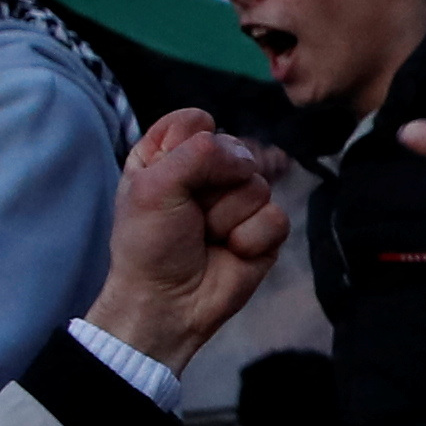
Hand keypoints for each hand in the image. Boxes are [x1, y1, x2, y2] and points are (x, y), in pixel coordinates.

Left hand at [82, 106, 298, 368]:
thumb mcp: (153, 187)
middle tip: (190, 215)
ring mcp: (239, 202)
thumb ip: (197, 153)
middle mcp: (207, 173)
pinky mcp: (264, 231)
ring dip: (228, 218)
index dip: (192, 143)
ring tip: (207, 238)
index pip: (197, 121)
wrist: (168, 303)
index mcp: (170, 156)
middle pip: (236, 150)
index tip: (173, 172)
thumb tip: (247, 159)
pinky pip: (276, 217)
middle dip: (213, 187)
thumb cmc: (149, 244)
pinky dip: (251, 239)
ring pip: (258, 185)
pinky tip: (231, 253)